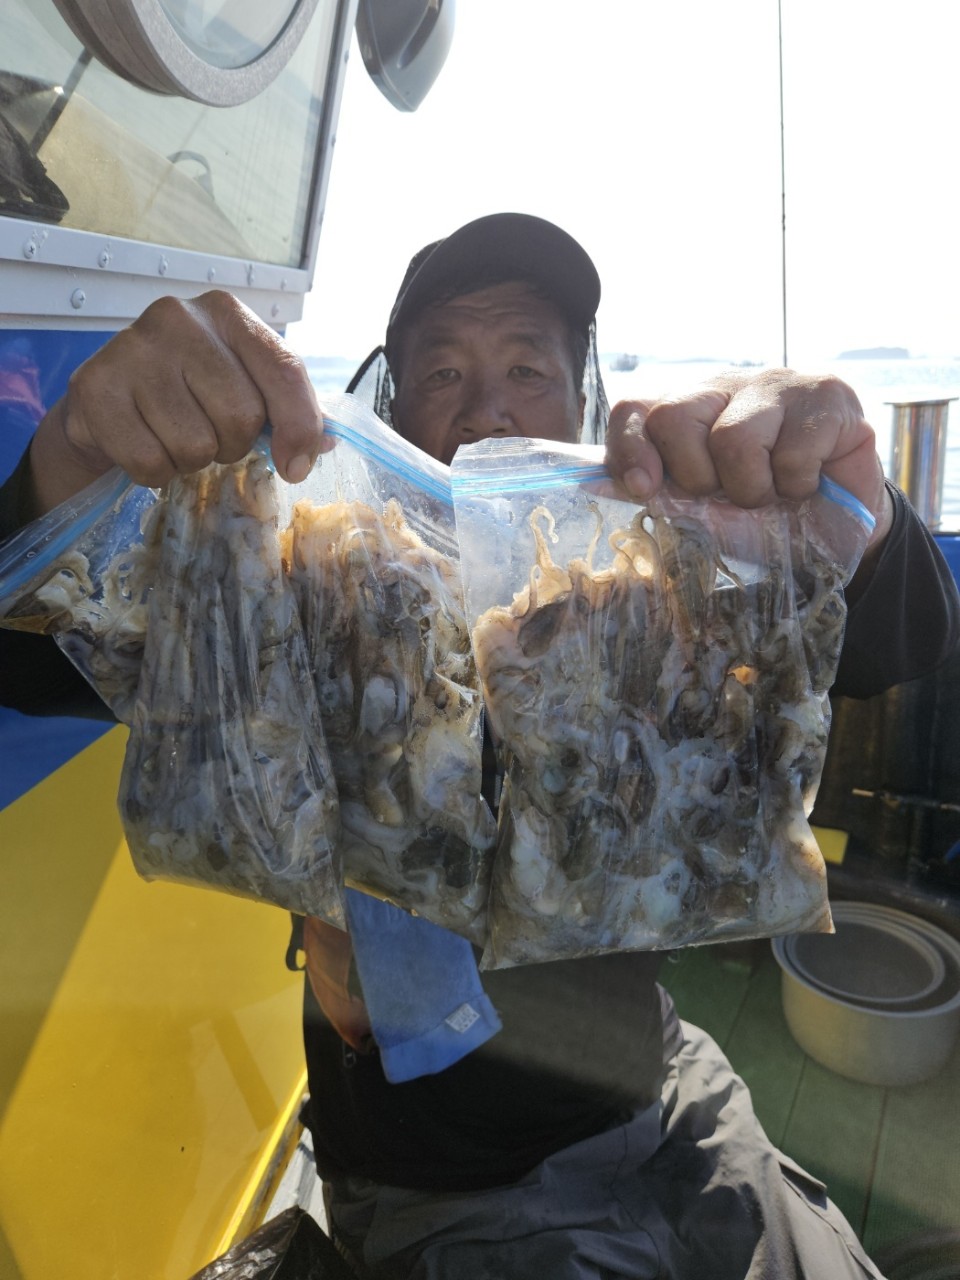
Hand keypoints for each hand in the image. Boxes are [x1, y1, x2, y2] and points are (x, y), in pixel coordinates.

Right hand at [27, 291, 328, 515]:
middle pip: (241, 416)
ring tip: (173, 435)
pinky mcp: (96, 387)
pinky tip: (145, 442)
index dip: (300, 427)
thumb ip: (289, 408)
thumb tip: (322, 445)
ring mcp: (133, 348)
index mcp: (227, 312)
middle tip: (209, 433)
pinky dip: (155, 471)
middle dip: (232, 444)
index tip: (296, 465)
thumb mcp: (245, 385)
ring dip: (191, 459)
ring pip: (196, 444)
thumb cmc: (188, 392)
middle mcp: (179, 318)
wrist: (107, 400)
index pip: (284, 371)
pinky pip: (151, 462)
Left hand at [604, 369, 893, 548]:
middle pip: (673, 417)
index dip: (629, 450)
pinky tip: (809, 481)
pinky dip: (797, 484)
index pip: (635, 410)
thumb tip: (622, 484)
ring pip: (733, 437)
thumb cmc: (762, 517)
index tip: (644, 489)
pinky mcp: (828, 394)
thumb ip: (664, 495)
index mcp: (686, 410)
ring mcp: (777, 383)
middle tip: (727, 496)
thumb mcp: (704, 513)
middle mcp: (725, 386)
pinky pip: (793, 450)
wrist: (836, 532)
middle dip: (696, 477)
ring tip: (773, 494)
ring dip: (752, 488)